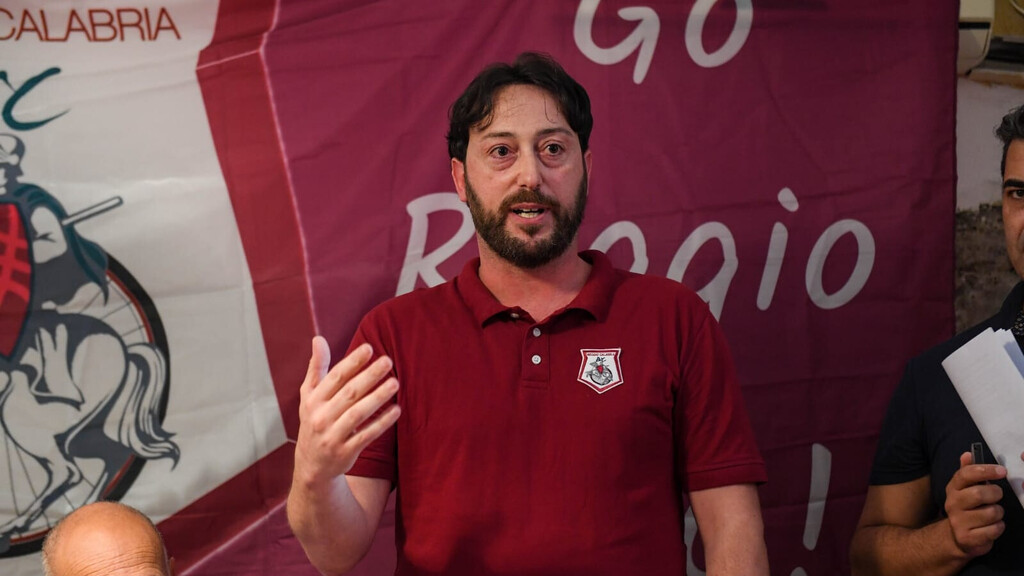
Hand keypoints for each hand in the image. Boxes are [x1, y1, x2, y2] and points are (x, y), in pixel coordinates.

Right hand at [293, 336, 400, 488]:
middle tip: (388, 361)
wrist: (312, 465)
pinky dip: (381, 423)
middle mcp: (321, 417)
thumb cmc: (315, 421)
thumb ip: (316, 367)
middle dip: (369, 375)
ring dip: (378, 397)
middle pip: (349, 393)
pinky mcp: (345, 452)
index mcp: (313, 400)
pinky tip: (396, 409)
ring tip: (395, 383)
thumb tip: (318, 339)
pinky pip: (366, 435)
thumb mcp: (310, 395)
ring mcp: (332, 436)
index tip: (370, 348)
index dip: (352, 362)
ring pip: (358, 413)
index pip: (335, 377)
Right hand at [945, 451, 1006, 557]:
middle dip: (995, 494)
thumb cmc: (967, 508)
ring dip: (998, 513)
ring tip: (994, 513)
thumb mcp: (965, 488)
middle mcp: (952, 504)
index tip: (1002, 471)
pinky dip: (998, 527)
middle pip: (979, 493)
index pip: (966, 474)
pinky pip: (993, 530)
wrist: (957, 536)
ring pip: (990, 513)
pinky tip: (993, 526)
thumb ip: (967, 471)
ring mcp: (958, 522)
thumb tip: (967, 454)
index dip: (986, 470)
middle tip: (997, 495)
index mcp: (953, 488)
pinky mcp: (967, 538)